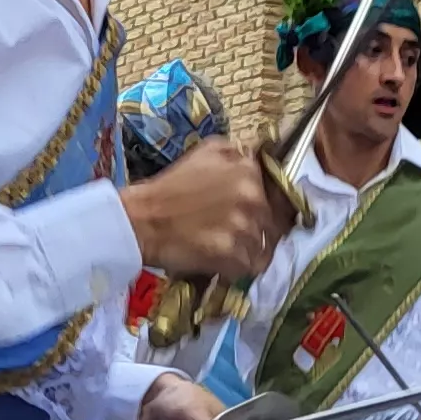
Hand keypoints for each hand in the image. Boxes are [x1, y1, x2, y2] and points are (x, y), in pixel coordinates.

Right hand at [122, 139, 286, 277]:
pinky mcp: (233, 256)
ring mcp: (244, 228)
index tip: (256, 214)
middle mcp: (252, 198)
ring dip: (248, 250)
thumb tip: (258, 160)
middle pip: (274, 222)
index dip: (269, 206)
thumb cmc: (170, 186)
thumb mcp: (206, 152)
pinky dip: (237, 267)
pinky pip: (249, 267)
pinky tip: (220, 260)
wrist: (141, 220)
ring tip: (226, 248)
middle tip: (238, 234)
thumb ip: (238, 154)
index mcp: (248, 170)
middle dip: (259, 230)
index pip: (279, 193)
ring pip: (264, 247)